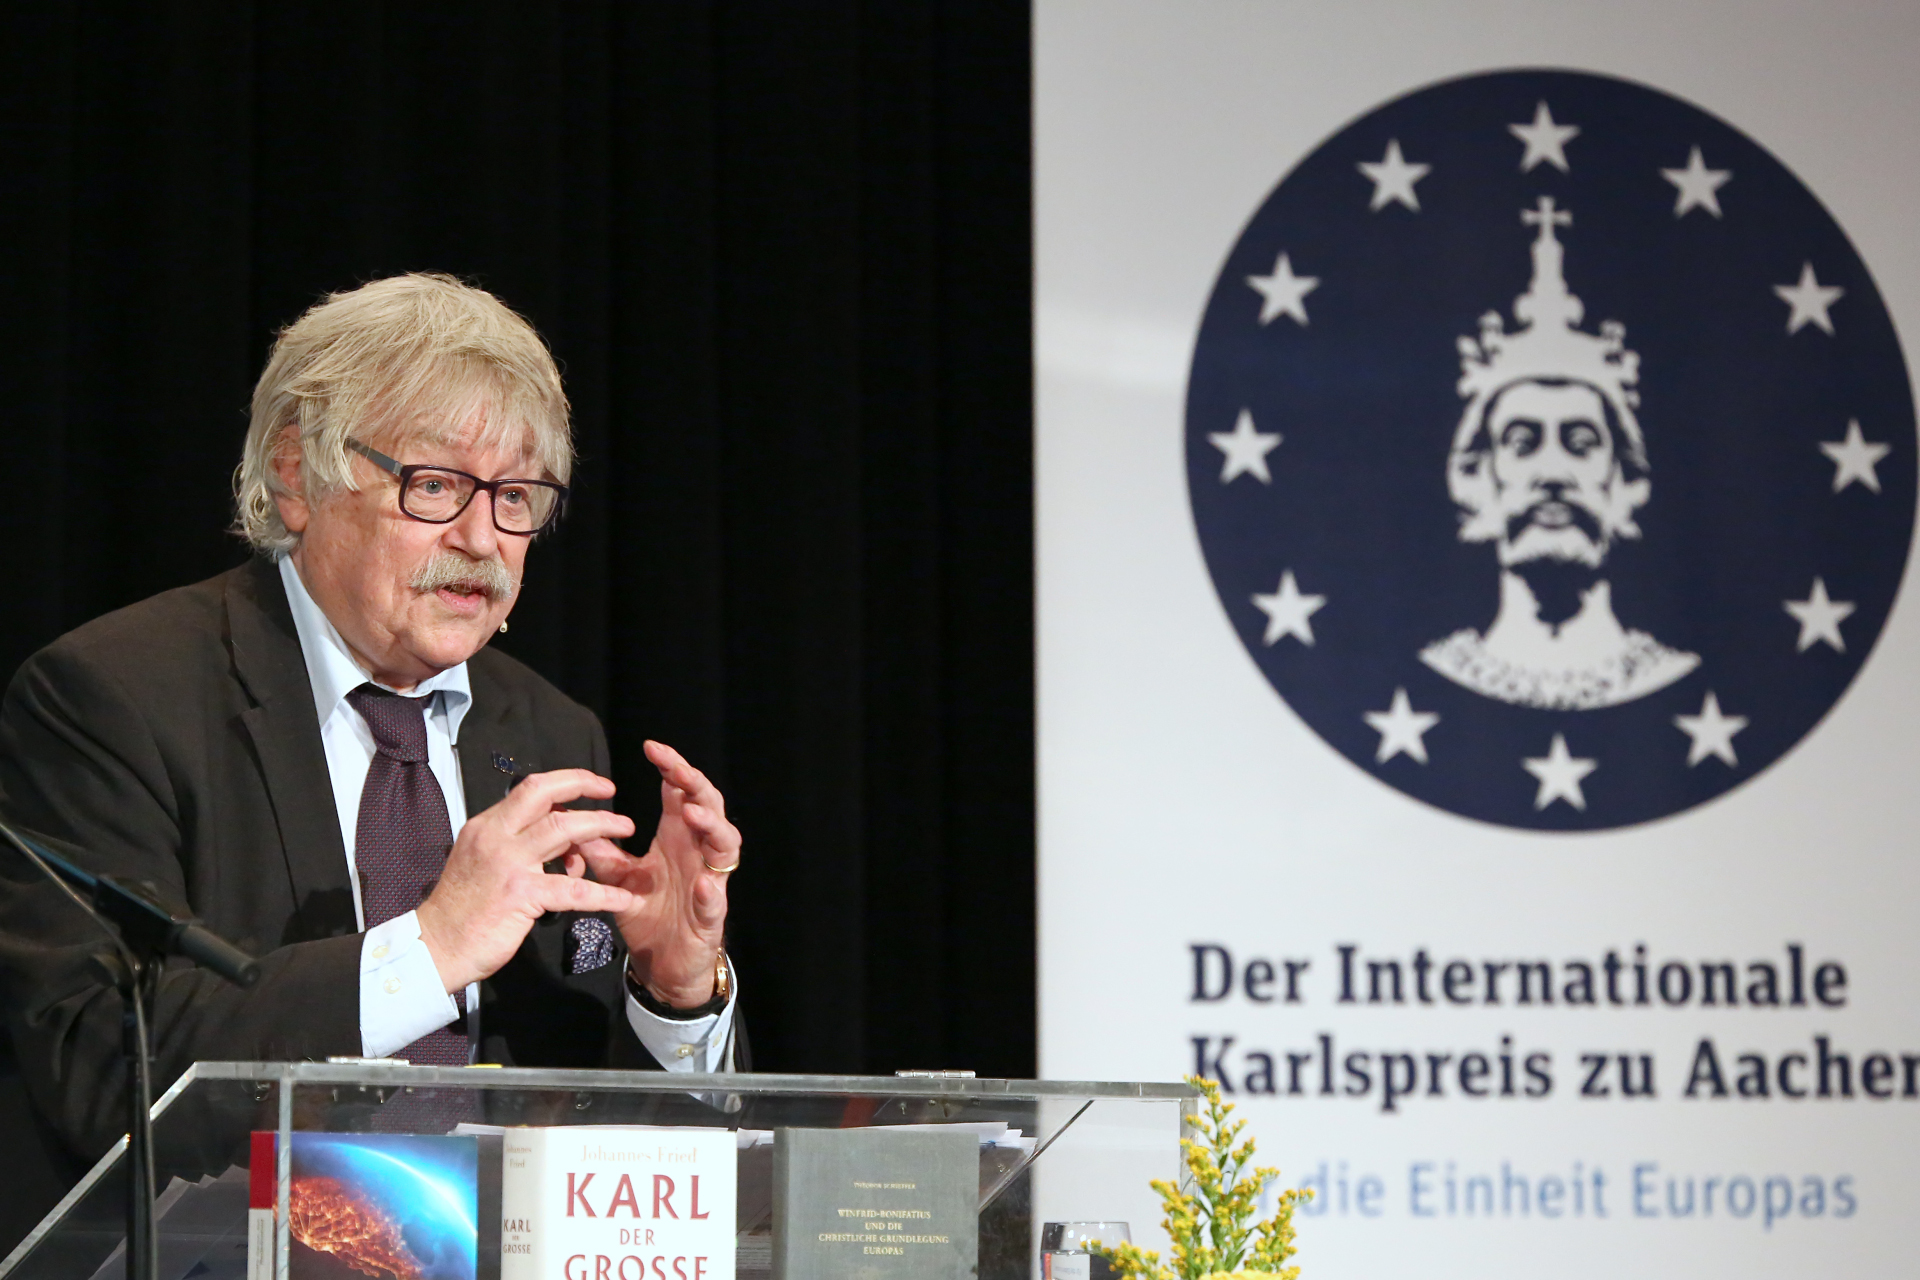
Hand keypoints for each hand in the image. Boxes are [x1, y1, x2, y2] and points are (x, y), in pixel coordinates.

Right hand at [416, 769, 637, 991]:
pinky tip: (622, 899)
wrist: (437, 946)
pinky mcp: (521, 894)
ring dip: (600, 826)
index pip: (531, 789)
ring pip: (563, 830)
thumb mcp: (484, 862)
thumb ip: (522, 846)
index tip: (593, 784)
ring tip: (625, 830)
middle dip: (584, 787)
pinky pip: (572, 889)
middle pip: (546, 796)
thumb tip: (568, 847)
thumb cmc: (463, 908)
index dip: (567, 781)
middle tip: (611, 793)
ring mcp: (508, 864)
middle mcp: (496, 836)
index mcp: (487, 826)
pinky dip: (602, 894)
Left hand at [578, 741, 739, 1007]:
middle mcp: (698, 852)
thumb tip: (572, 821)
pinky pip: (717, 900)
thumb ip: (601, 851)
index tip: (652, 748)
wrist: (663, 964)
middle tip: (677, 769)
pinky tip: (703, 883)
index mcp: (677, 838)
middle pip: (709, 807)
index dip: (672, 768)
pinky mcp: (711, 916)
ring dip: (712, 826)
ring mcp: (710, 881)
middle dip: (696, 785)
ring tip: (692, 814)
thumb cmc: (648, 914)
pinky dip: (712, 891)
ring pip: (725, 844)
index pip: (680, 793)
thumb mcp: (619, 879)